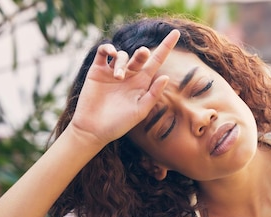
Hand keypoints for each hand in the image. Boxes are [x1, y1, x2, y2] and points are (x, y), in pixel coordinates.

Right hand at [68, 29, 180, 145]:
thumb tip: (166, 76)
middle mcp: (129, 75)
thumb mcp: (140, 111)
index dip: (167, 47)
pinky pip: (103, 52)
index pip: (157, 62)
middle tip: (143, 54)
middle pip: (140, 56)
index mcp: (142, 83)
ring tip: (118, 77)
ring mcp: (112, 72)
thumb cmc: (119, 124)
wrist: (94, 130)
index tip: (177, 32)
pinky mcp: (97, 71)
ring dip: (122, 61)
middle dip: (142, 53)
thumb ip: (153, 94)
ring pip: (121, 55)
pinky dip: (107, 48)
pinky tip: (110, 52)